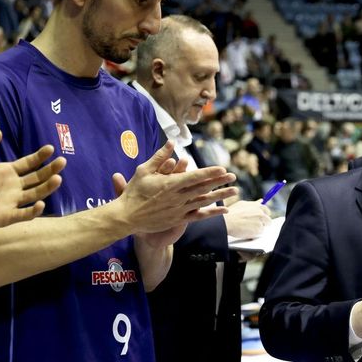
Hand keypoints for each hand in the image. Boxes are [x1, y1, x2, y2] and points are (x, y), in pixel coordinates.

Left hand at [0, 130, 65, 228]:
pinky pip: (24, 215)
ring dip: (48, 188)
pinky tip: (40, 204)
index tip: (51, 148)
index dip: (40, 156)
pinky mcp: (7, 217)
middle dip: (51, 170)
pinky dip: (33, 212)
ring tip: (58, 179)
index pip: (29, 163)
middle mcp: (14, 187)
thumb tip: (0, 132)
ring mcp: (12, 202)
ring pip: (36, 194)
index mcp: (7, 172)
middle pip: (38, 178)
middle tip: (62, 161)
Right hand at [110, 141, 237, 241]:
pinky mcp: (178, 220)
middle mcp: (177, 197)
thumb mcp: (144, 170)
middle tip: (233, 176)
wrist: (126, 217)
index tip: (222, 169)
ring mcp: (179, 210)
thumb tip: (171, 142)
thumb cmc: (134, 192)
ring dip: (220, 196)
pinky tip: (224, 210)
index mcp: (170, 184)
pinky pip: (199, 216)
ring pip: (204, 202)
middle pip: (203, 188)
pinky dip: (212, 213)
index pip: (194, 177)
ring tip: (234, 191)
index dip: (210, 173)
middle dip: (219, 182)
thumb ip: (159, 157)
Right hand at [224, 200, 271, 238]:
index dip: (264, 214)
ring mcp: (260, 220)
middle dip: (264, 223)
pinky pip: (260, 233)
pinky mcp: (259, 229)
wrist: (226, 222)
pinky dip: (254, 233)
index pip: (266, 210)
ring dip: (257, 228)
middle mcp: (260, 212)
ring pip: (263, 227)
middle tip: (255, 225)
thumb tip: (261, 201)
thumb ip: (253, 204)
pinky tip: (246, 231)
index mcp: (256, 205)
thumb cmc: (231, 214)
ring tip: (246, 227)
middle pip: (268, 219)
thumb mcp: (242, 205)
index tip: (261, 217)